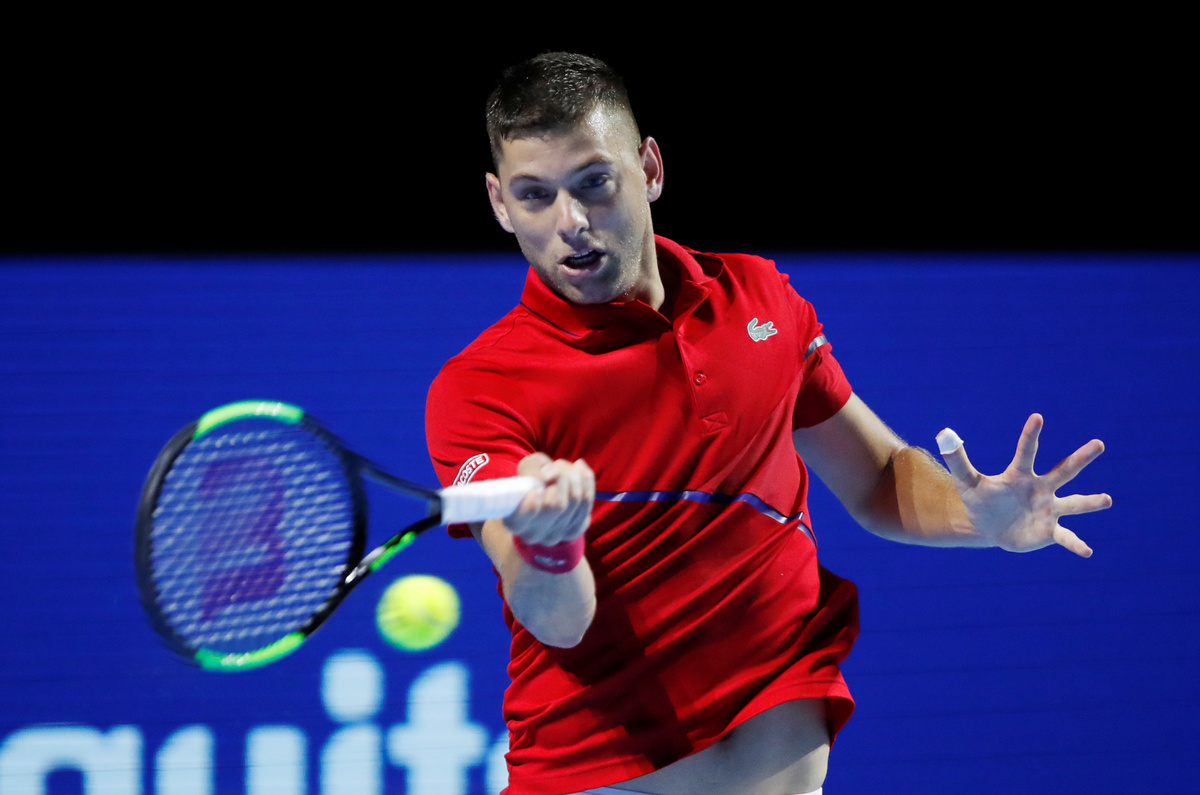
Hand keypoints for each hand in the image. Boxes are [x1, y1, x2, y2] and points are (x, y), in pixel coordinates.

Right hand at [503, 453, 593, 545]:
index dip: (533, 502)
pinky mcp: (574, 530)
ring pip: (575, 501)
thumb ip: (531, 471)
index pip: (525, 516)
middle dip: (560, 477)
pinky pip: (587, 503)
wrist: (542, 495)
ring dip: (574, 476)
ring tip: (565, 466)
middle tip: (555, 465)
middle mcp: (534, 534)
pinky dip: (586, 481)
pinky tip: (579, 471)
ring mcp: (556, 535)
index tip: (537, 488)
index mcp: (515, 520)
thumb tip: (545, 476)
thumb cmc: (529, 480)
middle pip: (557, 505)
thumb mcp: (525, 469)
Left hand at [938, 414, 1111, 556]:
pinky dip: (1075, 544)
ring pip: (1073, 503)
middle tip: (1099, 443)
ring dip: (1090, 503)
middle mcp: (1040, 488)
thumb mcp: (966, 482)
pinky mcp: (1049, 531)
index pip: (1026, 452)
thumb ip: (957, 460)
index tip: (1037, 416)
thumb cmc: (980, 499)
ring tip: (1107, 500)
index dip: (1029, 435)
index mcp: (1020, 475)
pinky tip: (1087, 551)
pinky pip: (1065, 537)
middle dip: (1080, 458)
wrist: (988, 527)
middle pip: (1063, 471)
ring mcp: (1048, 509)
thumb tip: (942, 434)